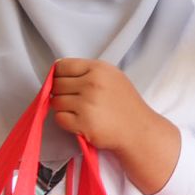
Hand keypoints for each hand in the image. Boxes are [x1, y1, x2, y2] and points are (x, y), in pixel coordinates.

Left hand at [50, 58, 180, 193]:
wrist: (138, 129)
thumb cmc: (126, 104)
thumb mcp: (113, 77)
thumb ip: (88, 71)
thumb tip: (58, 71)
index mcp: (99, 69)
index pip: (62, 66)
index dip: (60, 75)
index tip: (65, 82)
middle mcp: (92, 83)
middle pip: (56, 84)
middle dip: (62, 92)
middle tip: (76, 100)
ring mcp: (86, 103)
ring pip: (56, 101)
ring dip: (64, 108)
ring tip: (81, 111)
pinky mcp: (82, 122)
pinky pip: (59, 118)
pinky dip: (66, 121)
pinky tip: (80, 121)